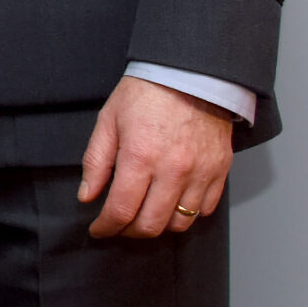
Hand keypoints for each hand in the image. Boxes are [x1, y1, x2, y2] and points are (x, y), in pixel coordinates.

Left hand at [80, 74, 234, 238]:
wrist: (190, 74)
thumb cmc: (145, 94)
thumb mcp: (108, 120)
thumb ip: (96, 162)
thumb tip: (87, 196)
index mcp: (140, 157)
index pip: (121, 210)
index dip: (106, 227)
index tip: (99, 230)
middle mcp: (173, 170)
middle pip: (151, 225)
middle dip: (129, 232)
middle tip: (118, 226)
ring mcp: (201, 173)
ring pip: (181, 223)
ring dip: (159, 226)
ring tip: (144, 216)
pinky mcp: (220, 171)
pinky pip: (205, 209)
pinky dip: (187, 214)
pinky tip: (171, 204)